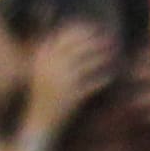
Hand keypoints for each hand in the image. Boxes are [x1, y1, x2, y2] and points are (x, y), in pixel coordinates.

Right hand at [16, 20, 119, 146]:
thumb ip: (47, 50)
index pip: (64, 35)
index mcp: (42, 58)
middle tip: (109, 37)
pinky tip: (110, 75)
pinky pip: (92, 84)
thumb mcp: (38, 70)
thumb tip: (59, 28)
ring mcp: (62, 82)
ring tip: (112, 51)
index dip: (81, 29)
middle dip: (95, 40)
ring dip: (102, 55)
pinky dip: (102, 78)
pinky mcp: (72, 97)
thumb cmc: (39, 95)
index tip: (93, 27)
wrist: (36, 124)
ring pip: (88, 63)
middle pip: (79, 47)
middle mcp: (51, 67)